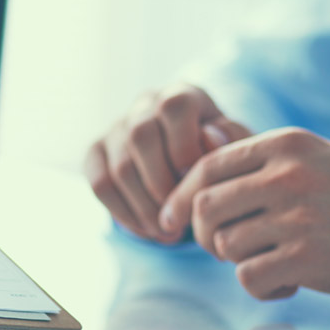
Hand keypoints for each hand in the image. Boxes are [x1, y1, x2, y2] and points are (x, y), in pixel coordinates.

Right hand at [83, 84, 250, 240]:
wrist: (187, 163)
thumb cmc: (218, 155)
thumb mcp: (233, 146)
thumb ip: (232, 141)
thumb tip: (211, 137)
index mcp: (180, 95)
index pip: (174, 108)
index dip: (185, 147)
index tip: (198, 182)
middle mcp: (143, 105)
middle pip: (140, 137)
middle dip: (162, 184)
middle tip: (182, 217)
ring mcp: (115, 128)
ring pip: (119, 168)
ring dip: (145, 208)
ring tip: (168, 234)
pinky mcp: (95, 152)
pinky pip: (100, 185)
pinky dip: (124, 213)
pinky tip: (147, 231)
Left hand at [159, 128, 329, 299]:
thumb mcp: (307, 160)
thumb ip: (252, 166)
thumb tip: (185, 189)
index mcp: (285, 145)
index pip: (207, 167)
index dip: (180, 196)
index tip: (169, 220)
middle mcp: (289, 175)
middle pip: (205, 208)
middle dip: (203, 235)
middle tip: (225, 248)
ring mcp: (299, 215)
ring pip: (224, 245)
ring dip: (236, 262)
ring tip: (269, 261)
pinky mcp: (308, 257)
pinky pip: (248, 278)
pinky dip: (259, 288)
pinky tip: (286, 283)